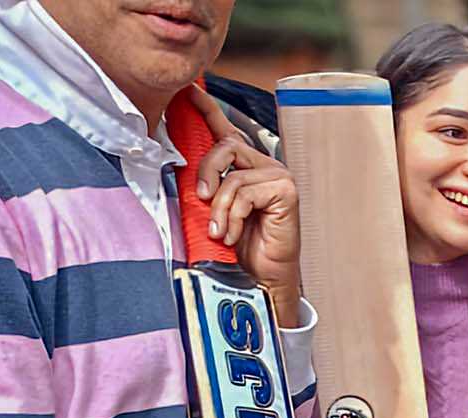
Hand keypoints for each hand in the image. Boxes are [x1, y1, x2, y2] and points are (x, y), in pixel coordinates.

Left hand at [186, 85, 301, 323]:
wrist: (262, 276)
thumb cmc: (241, 246)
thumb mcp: (214, 210)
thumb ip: (206, 187)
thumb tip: (180, 168)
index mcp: (248, 168)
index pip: (227, 131)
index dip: (208, 109)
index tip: (191, 91)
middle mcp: (266, 166)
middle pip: (225, 146)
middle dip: (205, 172)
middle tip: (200, 199)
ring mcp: (279, 177)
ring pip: (232, 175)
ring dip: (219, 208)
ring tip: (218, 230)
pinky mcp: (286, 191)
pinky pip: (245, 192)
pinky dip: (233, 215)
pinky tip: (232, 233)